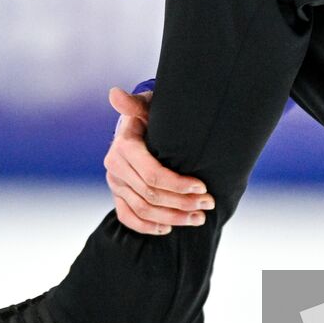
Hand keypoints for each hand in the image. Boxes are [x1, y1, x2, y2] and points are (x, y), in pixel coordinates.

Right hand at [104, 87, 214, 234]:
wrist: (137, 127)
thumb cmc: (150, 115)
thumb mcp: (146, 106)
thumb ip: (134, 103)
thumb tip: (114, 93)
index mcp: (124, 146)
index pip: (152, 174)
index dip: (178, 184)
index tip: (203, 187)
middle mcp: (115, 167)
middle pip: (151, 195)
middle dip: (183, 202)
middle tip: (208, 204)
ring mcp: (114, 184)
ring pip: (144, 210)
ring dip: (173, 217)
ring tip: (198, 218)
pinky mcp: (117, 195)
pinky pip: (128, 217)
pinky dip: (147, 227)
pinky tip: (168, 228)